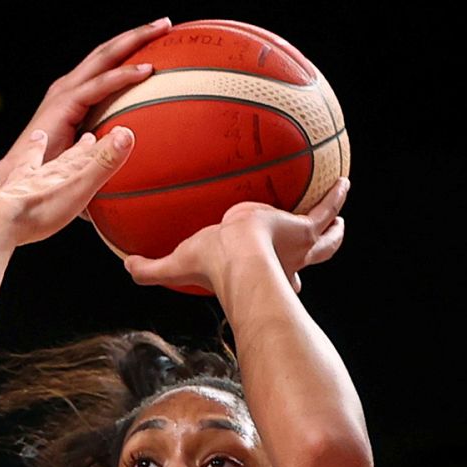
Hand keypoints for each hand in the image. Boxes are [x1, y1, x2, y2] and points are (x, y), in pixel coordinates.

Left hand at [0, 127, 135, 247]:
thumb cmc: (38, 211)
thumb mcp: (79, 189)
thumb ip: (103, 165)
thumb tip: (126, 134)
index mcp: (56, 175)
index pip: (81, 158)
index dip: (95, 148)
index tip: (107, 135)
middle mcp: (34, 176)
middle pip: (56, 159)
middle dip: (71, 149)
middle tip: (81, 135)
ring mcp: (11, 187)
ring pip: (23, 163)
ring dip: (32, 151)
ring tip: (37, 135)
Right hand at [7, 18, 169, 162]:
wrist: (21, 181)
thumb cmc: (51, 174)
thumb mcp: (87, 155)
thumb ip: (109, 150)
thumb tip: (138, 159)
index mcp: (73, 94)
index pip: (104, 63)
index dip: (129, 48)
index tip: (158, 41)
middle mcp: (68, 87)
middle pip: (106, 51)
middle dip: (136, 34)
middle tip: (166, 23)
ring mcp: (65, 92)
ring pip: (105, 57)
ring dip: (134, 40)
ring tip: (162, 29)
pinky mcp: (64, 104)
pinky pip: (100, 85)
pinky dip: (123, 76)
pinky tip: (147, 70)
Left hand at [124, 178, 349, 294]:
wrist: (237, 258)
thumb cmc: (210, 266)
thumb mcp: (176, 263)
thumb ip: (150, 268)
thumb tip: (125, 267)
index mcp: (256, 274)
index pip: (269, 280)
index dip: (277, 283)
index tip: (280, 279)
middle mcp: (282, 265)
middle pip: (305, 264)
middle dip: (310, 258)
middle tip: (319, 245)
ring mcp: (296, 247)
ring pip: (326, 240)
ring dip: (333, 228)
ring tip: (338, 213)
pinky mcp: (302, 229)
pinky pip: (325, 209)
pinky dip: (334, 197)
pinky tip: (341, 182)